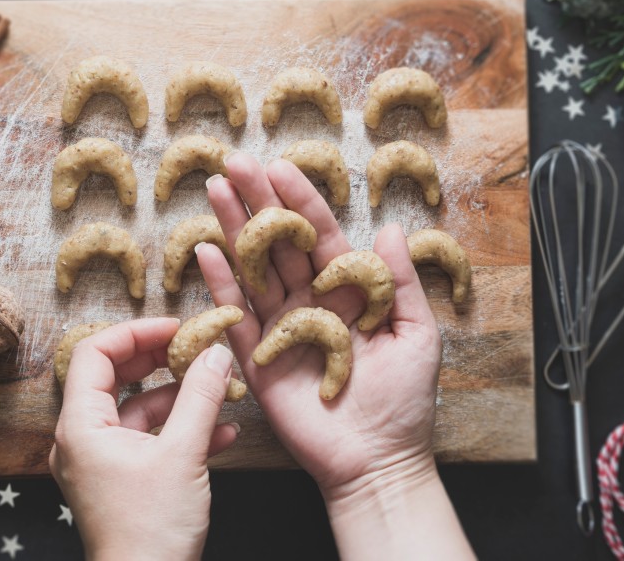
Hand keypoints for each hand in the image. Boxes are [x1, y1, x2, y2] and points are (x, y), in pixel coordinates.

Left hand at [49, 318, 239, 560]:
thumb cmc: (152, 530)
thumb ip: (200, 396)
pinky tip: (223, 433)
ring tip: (221, 390)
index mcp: (81, 426)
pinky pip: (149, 440)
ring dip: (181, 398)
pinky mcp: (121, 481)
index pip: (96, 352)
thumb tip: (216, 352)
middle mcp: (82, 440)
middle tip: (197, 348)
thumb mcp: (183, 454)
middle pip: (116, 377)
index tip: (176, 326)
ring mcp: (101, 462)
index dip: (136, 332)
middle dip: (161, 361)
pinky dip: (181, 430)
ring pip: (139, 410)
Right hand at [200, 152, 441, 497]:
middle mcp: (309, 303)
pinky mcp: (258, 361)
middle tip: (234, 163)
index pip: (320, 236)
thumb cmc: (405, 401)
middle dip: (257, 202)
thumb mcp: (417, 334)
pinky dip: (220, 286)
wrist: (378, 460)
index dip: (301, 201)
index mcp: (347, 292)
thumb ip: (401, 282)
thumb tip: (391, 229)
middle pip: (279, 244)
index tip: (281, 165)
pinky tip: (206, 251)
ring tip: (214, 190)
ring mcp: (280, 329)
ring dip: (233, 230)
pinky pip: (235, 317)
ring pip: (252, 270)